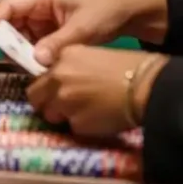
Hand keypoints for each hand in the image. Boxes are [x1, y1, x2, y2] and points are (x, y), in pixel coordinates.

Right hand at [0, 0, 168, 65]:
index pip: (7, 5)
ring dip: (20, 49)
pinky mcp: (51, 29)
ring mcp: (43, 17)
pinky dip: (32, 53)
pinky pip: (33, 41)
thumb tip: (34, 60)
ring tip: (27, 67)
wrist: (130, 11)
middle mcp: (37, 5)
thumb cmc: (106, 10)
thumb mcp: (83, 28)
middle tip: (11, 62)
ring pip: (20, 33)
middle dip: (7, 40)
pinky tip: (38, 66)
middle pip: (10, 20)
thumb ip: (58, 43)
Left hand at [27, 46, 168, 136]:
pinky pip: (72, 127)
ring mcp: (64, 101)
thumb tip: (60, 80)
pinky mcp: (76, 123)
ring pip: (50, 114)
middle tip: (60, 106)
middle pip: (35, 96)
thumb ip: (70, 66)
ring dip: (62, 116)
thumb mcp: (93, 56)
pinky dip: (81, 126)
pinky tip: (97, 120)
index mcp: (62, 56)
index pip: (40, 74)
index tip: (53, 90)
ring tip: (83, 113)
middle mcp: (57, 77)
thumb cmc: (130, 67)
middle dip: (45, 102)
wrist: (147, 87)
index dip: (47, 85)